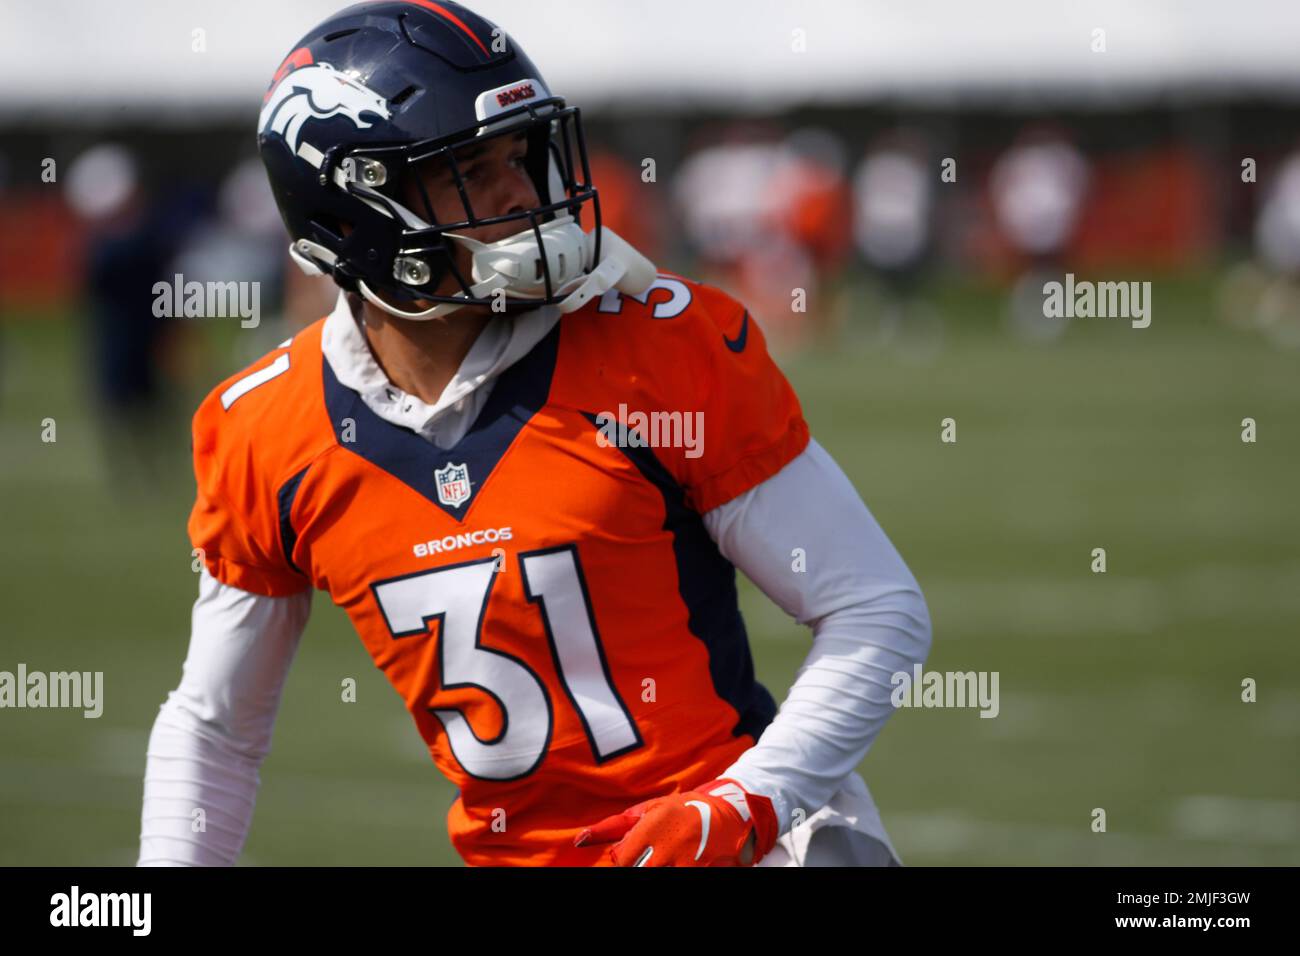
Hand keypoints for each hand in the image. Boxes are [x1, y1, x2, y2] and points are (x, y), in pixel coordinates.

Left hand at [573, 777, 777, 866]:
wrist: (733, 812)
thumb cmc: (685, 809)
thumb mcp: (651, 809)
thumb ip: (616, 826)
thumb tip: (579, 840)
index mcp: (652, 824)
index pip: (623, 859)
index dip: (625, 863)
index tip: (632, 860)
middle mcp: (668, 842)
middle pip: (641, 870)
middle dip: (642, 866)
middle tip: (654, 858)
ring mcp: (687, 859)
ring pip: (659, 874)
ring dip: (662, 868)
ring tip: (667, 859)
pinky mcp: (702, 869)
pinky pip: (680, 877)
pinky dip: (677, 870)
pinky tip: (681, 861)